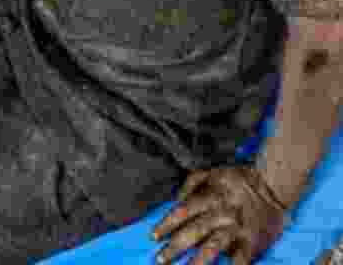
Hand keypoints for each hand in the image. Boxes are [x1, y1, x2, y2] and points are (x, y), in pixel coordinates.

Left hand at [152, 166, 287, 264]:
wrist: (274, 186)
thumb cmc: (238, 179)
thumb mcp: (211, 173)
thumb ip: (190, 184)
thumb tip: (175, 200)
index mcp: (210, 197)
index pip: (183, 212)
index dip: (167, 225)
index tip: (153, 236)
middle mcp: (222, 214)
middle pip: (194, 232)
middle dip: (175, 248)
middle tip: (159, 260)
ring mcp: (237, 229)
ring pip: (214, 248)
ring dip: (197, 262)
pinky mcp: (252, 242)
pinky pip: (240, 259)